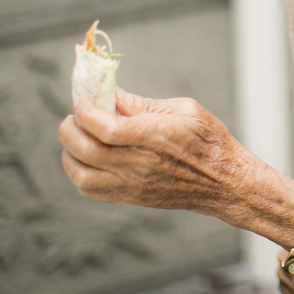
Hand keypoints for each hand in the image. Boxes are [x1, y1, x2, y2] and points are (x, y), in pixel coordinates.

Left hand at [58, 88, 261, 218]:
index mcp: (153, 136)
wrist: (224, 181)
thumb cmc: (209, 141)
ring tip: (78, 137)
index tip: (82, 99)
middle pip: (84, 149)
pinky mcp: (131, 197)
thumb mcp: (184, 110)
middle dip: (70, 128)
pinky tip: (86, 158)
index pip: (103, 126)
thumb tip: (113, 95)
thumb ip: (143, 104)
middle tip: (75, 116)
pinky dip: (78, 173)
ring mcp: (133, 184)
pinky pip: (89, 189)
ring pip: (80, 173)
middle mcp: (139, 164)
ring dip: (69, 152)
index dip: (84, 110)